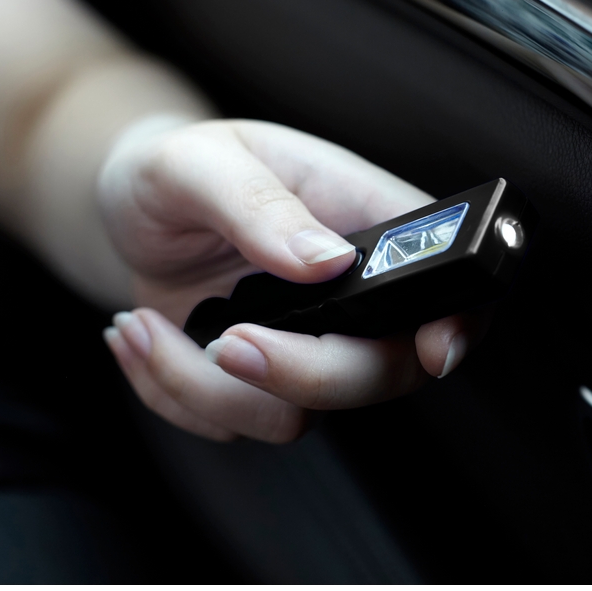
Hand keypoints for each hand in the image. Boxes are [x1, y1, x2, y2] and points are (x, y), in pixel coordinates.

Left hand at [98, 117, 485, 441]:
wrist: (130, 209)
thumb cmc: (178, 170)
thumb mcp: (201, 164)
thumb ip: (260, 205)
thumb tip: (326, 260)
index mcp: (363, 223)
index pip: (446, 276)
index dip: (461, 321)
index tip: (436, 351)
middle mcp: (351, 294)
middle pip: (382, 371)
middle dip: (299, 374)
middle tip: (224, 340)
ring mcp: (309, 344)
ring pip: (298, 415)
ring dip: (203, 388)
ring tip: (140, 323)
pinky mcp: (261, 382)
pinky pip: (234, 426)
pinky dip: (171, 394)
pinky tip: (140, 337)